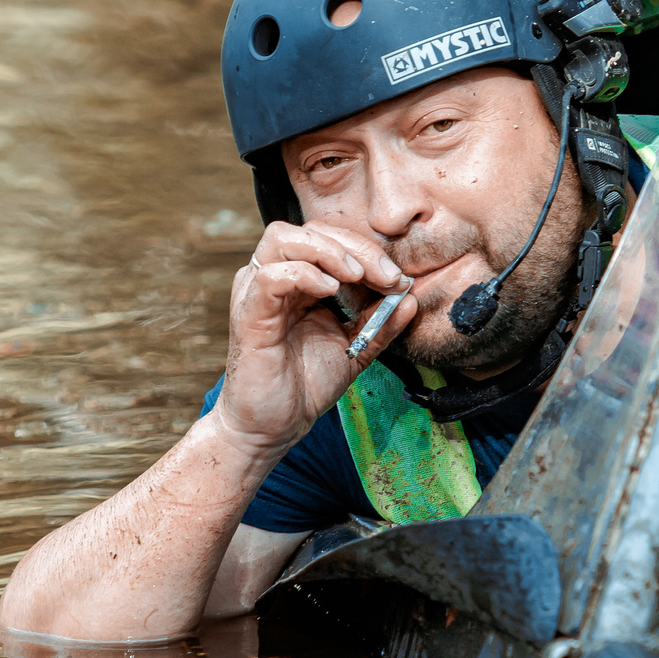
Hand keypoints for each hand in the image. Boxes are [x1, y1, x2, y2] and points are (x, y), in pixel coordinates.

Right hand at [213, 222, 416, 459]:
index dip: (367, 250)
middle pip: (310, 231)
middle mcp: (274, 279)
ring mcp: (257, 293)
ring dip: (327, 250)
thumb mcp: (355, 349)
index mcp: (299, 281)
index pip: (331, 240)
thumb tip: (411, 298)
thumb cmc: (305, 385)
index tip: (398, 278)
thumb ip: (381, 323)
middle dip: (355, 246)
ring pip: (282, 239)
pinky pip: (270, 276)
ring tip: (356, 275)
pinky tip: (329, 290)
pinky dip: (302, 274)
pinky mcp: (248, 314)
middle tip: (387, 275)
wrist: (275, 427)